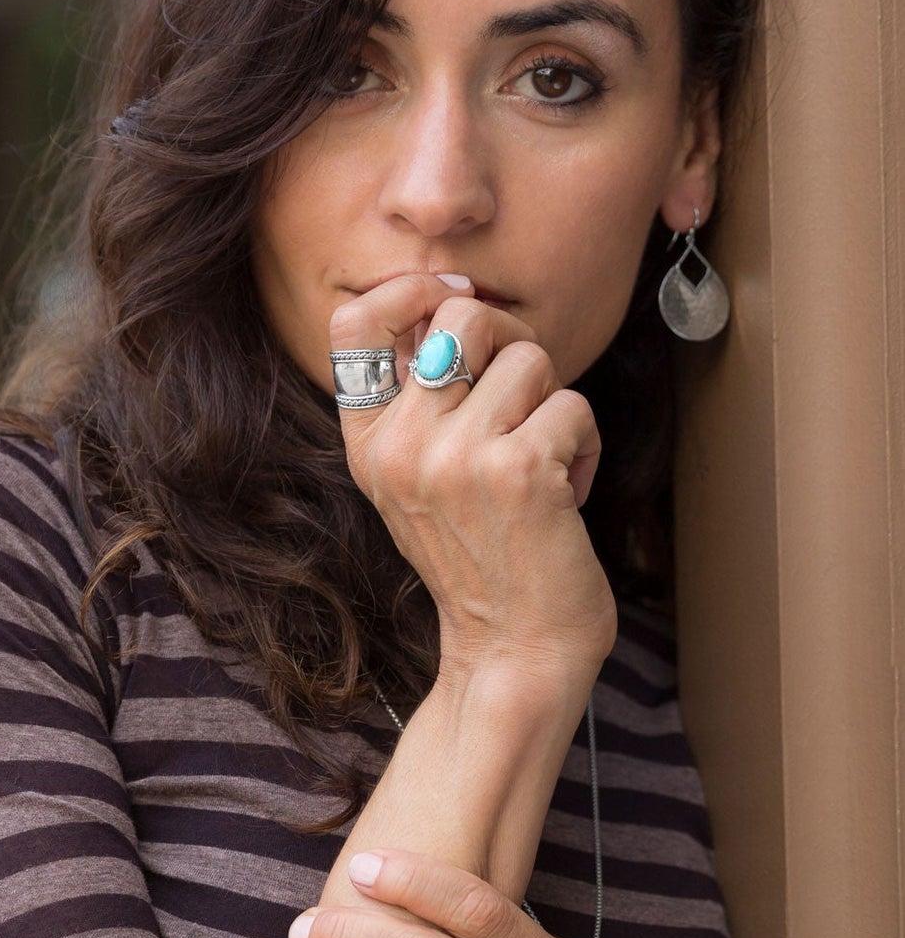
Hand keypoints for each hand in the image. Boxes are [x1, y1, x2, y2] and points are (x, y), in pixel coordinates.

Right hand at [330, 273, 615, 686]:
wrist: (514, 647)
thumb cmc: (478, 554)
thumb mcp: (416, 476)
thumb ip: (419, 398)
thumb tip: (451, 298)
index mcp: (366, 442)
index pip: (352, 325)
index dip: (408, 290)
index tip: (453, 299)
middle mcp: (399, 445)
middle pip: (460, 314)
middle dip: (512, 338)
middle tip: (525, 388)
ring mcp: (454, 457)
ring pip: (529, 356)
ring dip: (554, 402)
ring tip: (544, 456)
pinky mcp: (518, 471)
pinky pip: (573, 404)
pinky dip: (585, 444)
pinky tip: (567, 491)